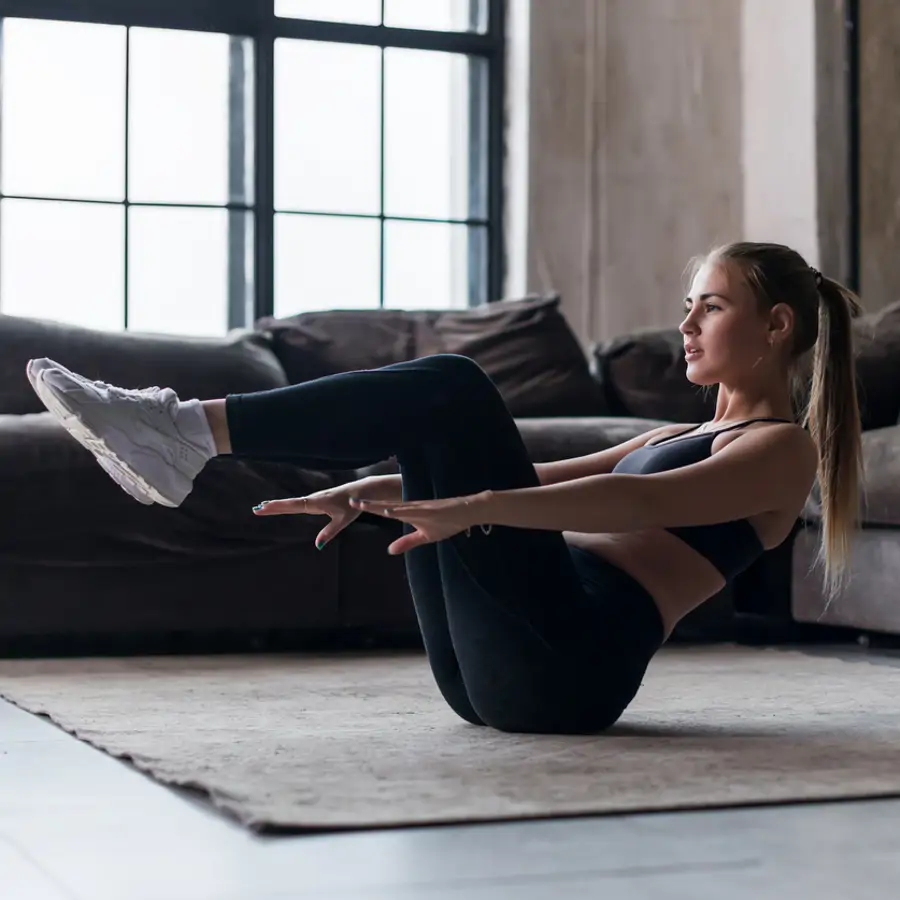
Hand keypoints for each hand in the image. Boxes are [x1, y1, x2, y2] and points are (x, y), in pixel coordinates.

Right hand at [252, 477, 397, 548]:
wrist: (359, 491)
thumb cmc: (351, 505)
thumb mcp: (342, 520)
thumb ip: (330, 532)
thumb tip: (318, 546)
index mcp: (315, 503)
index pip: (291, 506)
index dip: (276, 507)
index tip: (263, 508)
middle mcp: (312, 499)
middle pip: (288, 504)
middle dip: (272, 507)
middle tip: (256, 509)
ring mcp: (314, 498)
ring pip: (292, 502)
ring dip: (278, 504)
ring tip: (264, 507)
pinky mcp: (317, 499)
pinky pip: (299, 503)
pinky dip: (288, 504)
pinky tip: (285, 506)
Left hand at [349, 491, 490, 554]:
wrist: (467, 511)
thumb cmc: (448, 522)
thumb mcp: (425, 537)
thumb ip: (407, 542)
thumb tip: (389, 551)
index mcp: (408, 514)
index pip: (385, 511)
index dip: (370, 508)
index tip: (354, 505)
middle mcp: (410, 508)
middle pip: (385, 506)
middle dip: (368, 505)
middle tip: (349, 500)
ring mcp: (419, 508)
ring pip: (394, 506)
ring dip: (378, 505)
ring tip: (362, 504)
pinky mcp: (429, 509)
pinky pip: (411, 510)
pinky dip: (399, 510)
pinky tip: (388, 510)